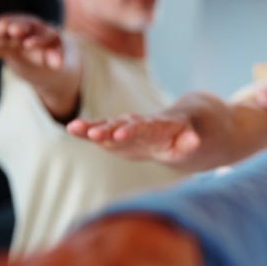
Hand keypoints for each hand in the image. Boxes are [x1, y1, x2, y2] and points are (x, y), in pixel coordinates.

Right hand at [0, 14, 64, 73]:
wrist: (34, 53)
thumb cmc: (48, 53)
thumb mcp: (55, 56)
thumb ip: (56, 58)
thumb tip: (58, 65)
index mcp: (46, 31)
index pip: (43, 35)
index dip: (36, 40)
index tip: (28, 45)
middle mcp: (28, 28)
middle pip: (22, 26)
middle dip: (18, 28)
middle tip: (14, 30)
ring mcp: (11, 31)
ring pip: (6, 28)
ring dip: (0, 29)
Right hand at [67, 113, 200, 163]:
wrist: (178, 125)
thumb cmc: (184, 138)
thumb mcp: (190, 142)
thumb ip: (189, 142)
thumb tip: (195, 140)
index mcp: (160, 127)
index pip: (146, 128)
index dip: (134, 131)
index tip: (120, 134)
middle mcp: (141, 123)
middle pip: (124, 125)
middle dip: (109, 129)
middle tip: (93, 133)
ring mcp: (128, 127)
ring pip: (110, 125)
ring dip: (94, 127)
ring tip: (74, 127)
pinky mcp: (118, 133)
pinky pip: (102, 130)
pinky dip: (88, 129)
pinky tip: (71, 128)